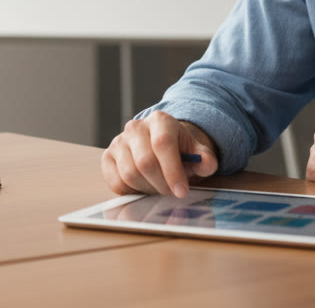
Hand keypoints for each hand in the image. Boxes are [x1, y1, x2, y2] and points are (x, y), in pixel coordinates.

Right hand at [101, 111, 218, 197]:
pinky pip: (116, 182)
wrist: (161, 146)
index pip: (163, 144)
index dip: (172, 171)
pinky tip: (143, 186)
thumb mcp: (197, 152)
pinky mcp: (108, 157)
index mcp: (160, 121)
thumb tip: (206, 164)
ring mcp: (119, 141)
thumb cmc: (180, 151)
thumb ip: (205, 159)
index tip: (181, 192)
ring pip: (129, 174)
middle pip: (145, 162)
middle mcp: (136, 127)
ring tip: (159, 188)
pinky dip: (131, 191)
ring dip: (147, 189)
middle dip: (161, 184)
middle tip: (171, 193)